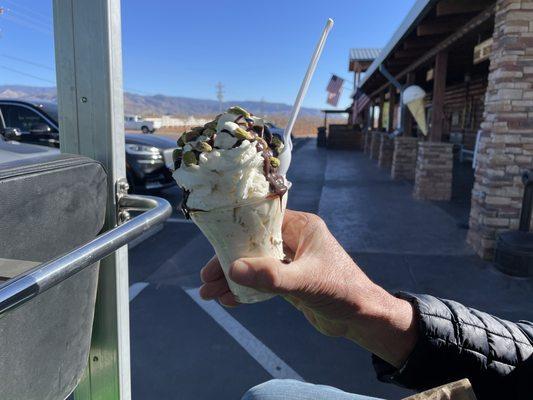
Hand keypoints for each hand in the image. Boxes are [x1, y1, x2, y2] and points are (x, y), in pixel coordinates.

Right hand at [199, 210, 416, 366]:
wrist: (363, 319)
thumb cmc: (343, 292)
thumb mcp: (305, 282)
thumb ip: (271, 276)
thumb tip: (232, 268)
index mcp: (301, 227)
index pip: (261, 222)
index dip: (235, 234)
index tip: (213, 249)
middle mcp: (295, 240)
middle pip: (253, 245)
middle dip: (229, 262)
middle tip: (205, 278)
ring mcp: (292, 261)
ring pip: (255, 265)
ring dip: (233, 278)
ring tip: (209, 293)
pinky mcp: (290, 281)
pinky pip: (262, 282)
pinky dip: (246, 290)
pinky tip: (229, 300)